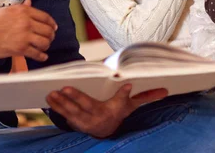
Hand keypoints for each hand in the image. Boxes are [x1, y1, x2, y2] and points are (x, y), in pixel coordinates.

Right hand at [0, 0, 56, 61]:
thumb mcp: (7, 10)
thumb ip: (21, 8)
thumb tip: (30, 2)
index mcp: (24, 11)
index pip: (45, 17)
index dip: (52, 24)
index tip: (54, 28)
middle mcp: (26, 22)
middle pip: (48, 30)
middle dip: (50, 36)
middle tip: (49, 39)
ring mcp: (24, 36)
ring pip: (44, 42)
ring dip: (46, 45)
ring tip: (44, 47)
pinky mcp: (20, 49)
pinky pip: (36, 53)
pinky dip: (41, 56)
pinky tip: (43, 57)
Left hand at [46, 85, 167, 137]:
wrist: (106, 131)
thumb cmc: (118, 112)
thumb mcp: (131, 106)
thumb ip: (145, 97)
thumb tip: (165, 90)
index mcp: (114, 110)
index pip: (121, 101)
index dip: (124, 94)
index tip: (126, 85)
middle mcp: (99, 117)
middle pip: (87, 106)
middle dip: (76, 98)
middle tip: (65, 88)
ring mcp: (85, 122)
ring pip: (72, 112)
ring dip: (61, 102)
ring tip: (52, 92)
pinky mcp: (74, 123)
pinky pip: (64, 115)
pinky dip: (56, 107)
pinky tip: (49, 98)